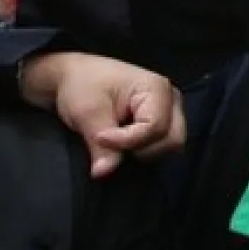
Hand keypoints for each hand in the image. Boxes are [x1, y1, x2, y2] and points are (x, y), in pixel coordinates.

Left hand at [20, 52, 185, 178]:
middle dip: (141, 149)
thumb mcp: (86, 112)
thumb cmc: (83, 85)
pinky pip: (163, 146)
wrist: (77, 77)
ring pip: (170, 146)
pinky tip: (124, 144)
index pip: (155, 128)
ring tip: (117, 143)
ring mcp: (170, 111)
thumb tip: (104, 172)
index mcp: (157, 89)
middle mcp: (171, 100)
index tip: (99, 138)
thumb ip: (100, 145)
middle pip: (172, 140)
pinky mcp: (163, 122)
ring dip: (143, 151)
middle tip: (112, 143)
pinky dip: (144, 151)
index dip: (126, 141)